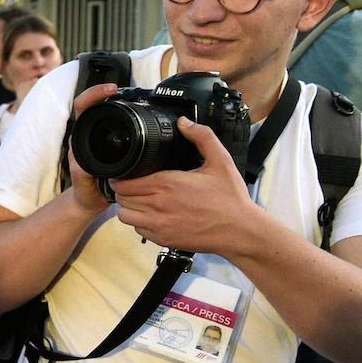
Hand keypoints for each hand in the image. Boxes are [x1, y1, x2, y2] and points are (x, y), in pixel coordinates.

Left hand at [65, 83, 119, 216]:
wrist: (90, 199)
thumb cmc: (85, 190)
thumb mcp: (84, 184)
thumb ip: (82, 175)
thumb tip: (84, 165)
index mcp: (80, 139)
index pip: (81, 107)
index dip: (93, 95)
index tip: (109, 91)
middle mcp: (86, 134)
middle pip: (90, 103)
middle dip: (102, 92)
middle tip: (117, 89)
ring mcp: (95, 136)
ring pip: (101, 111)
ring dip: (111, 100)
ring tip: (126, 95)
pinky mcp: (105, 141)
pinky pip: (111, 122)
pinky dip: (119, 113)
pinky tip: (131, 112)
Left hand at [109, 117, 258, 254]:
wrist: (240, 230)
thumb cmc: (230, 197)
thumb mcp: (220, 161)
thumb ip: (202, 137)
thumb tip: (183, 122)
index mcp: (167, 184)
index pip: (125, 182)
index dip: (121, 178)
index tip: (125, 175)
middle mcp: (158, 205)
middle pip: (122, 198)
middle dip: (123, 190)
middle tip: (132, 186)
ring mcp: (159, 225)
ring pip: (125, 216)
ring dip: (128, 207)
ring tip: (138, 200)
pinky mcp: (163, 240)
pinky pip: (138, 230)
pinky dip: (140, 222)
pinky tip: (151, 215)